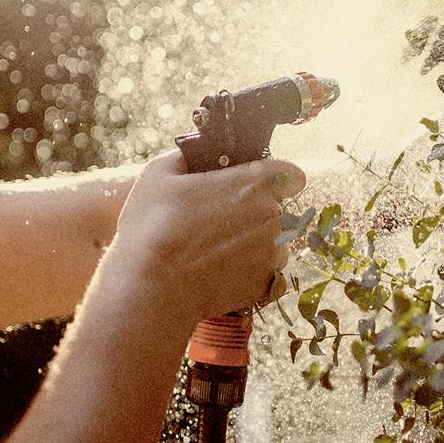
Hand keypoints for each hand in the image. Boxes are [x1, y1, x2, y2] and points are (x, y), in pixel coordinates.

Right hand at [109, 151, 304, 322]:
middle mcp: (274, 216)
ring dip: (255, 245)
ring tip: (216, 253)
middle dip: (254, 214)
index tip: (254, 187)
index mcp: (255, 183)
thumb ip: (186, 157)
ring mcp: (275, 252)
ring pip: (275, 243)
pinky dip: (254, 275)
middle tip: (217, 223)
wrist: (152, 289)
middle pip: (277, 209)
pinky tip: (226, 273)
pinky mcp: (268, 283)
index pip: (291, 173)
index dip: (274, 179)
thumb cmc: (152, 228)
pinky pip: (271, 275)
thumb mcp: (158, 175)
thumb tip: (194, 153)